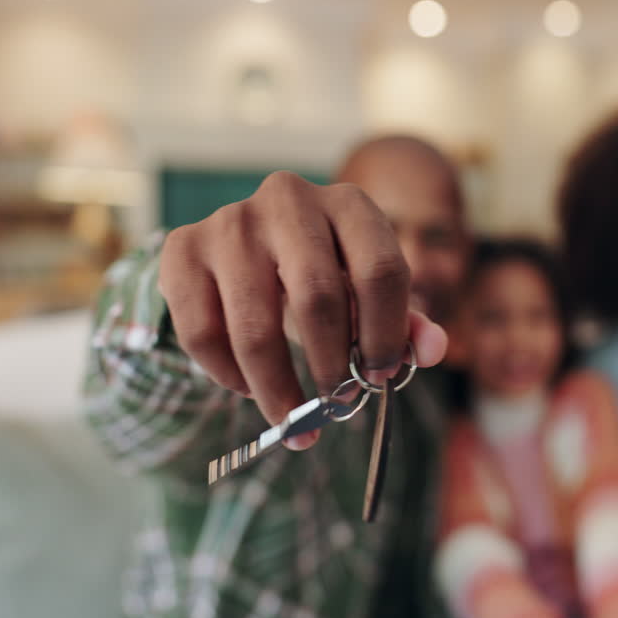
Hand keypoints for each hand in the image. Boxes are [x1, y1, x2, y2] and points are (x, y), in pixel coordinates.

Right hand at [157, 171, 447, 449]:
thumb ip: (406, 321)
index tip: (381, 377)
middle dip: (333, 365)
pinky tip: (250, 390)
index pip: (381, 271)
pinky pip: (202, 332)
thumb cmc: (325, 271)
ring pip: (254, 326)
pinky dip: (229, 376)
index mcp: (349, 204)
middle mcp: (289, 199)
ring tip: (298, 419)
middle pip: (318, 298)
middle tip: (340, 403)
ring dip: (279, 388)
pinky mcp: (182, 249)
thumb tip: (435, 351)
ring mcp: (230, 221)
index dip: (387, 334)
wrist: (245, 242)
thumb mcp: (368, 289)